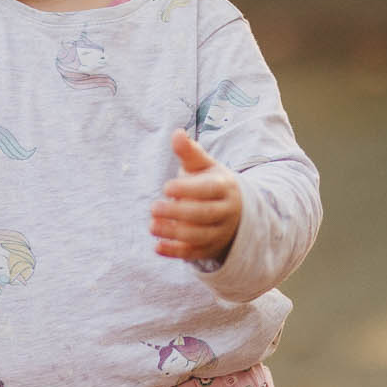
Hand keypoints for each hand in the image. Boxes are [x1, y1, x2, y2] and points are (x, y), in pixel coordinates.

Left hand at [149, 129, 240, 262]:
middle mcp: (226, 211)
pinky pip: (194, 254)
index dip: (188, 189)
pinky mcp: (210, 249)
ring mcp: (220, 232)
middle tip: (153, 207)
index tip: (166, 187)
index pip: (209, 189)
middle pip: (204, 215)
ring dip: (174, 233)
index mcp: (225, 187)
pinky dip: (176, 252)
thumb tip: (177, 133)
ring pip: (199, 236)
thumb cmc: (210, 183)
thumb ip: (189, 152)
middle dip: (178, 212)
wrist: (235, 212)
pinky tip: (157, 247)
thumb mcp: (204, 166)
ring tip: (151, 226)